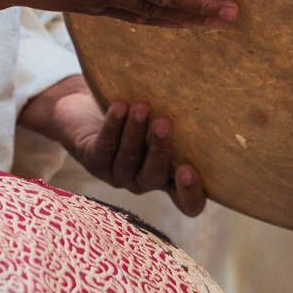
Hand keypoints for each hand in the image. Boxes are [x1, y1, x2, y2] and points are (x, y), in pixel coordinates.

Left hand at [21, 76, 206, 214]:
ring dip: (135, 132)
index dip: (190, 193)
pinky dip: (113, 126)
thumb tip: (206, 91)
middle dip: (160, 149)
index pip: (187, 201)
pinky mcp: (93, 161)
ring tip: (141, 106)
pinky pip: (104, 146)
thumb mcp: (159, 118)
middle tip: (165, 122)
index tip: (189, 170)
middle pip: (154, 176)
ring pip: (127, 159)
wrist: (86, 107)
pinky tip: (119, 107)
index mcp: (168, 177)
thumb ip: (176, 119)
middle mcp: (143, 181)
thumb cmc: (136, 111)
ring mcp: (116, 175)